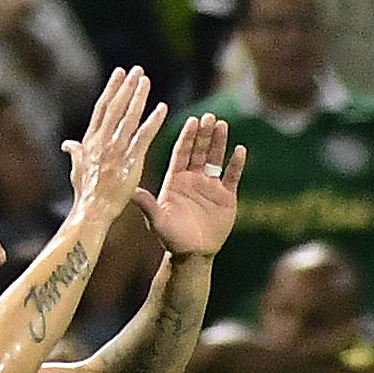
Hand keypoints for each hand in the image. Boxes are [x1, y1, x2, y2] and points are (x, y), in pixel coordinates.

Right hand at [60, 65, 164, 235]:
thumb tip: (67, 144)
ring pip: (129, 117)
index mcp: (90, 141)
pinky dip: (153, 121)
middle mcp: (102, 141)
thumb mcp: (76, 169)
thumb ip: (75, 153)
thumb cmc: (84, 194)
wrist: (92, 211)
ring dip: (138, 96)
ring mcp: (117, 150)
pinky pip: (144, 136)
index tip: (119, 74)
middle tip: (137, 70)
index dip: (112, 89)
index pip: (102, 109)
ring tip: (146, 80)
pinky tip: (162, 108)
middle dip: (126, 86)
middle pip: (116, 107)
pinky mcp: (131, 161)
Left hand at [139, 110, 243, 254]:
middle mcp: (192, 179)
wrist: (192, 256)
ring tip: (222, 124)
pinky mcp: (226, 197)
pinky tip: (240, 149)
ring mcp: (210, 186)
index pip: (181, 153)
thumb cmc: (171, 239)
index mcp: (175, 180)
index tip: (191, 121)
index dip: (187, 137)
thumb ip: (147, 204)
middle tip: (208, 116)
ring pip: (216, 159)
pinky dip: (236, 164)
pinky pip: (232, 176)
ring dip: (219, 142)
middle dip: (203, 134)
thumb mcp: (157, 220)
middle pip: (199, 151)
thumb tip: (133, 191)